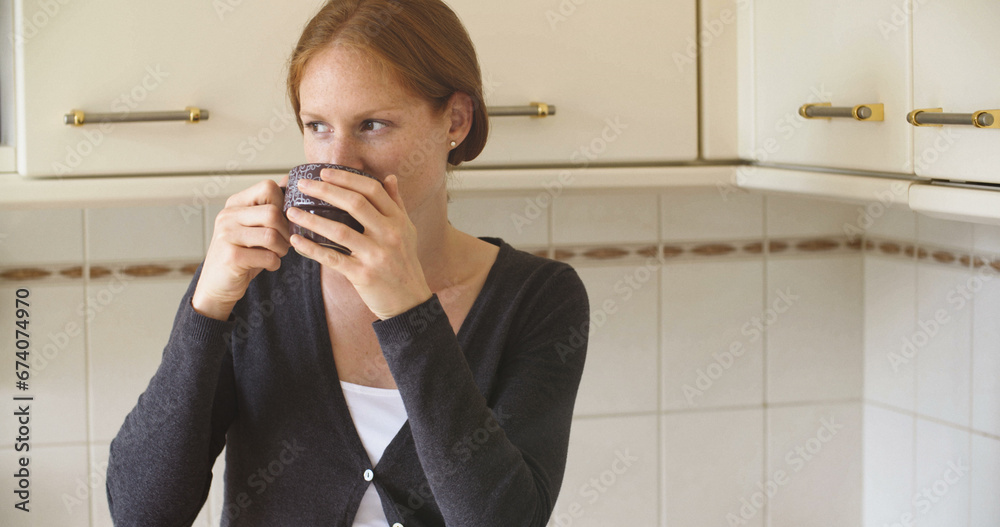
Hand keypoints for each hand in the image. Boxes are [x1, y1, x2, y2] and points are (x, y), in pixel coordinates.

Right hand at [192, 177, 291, 320]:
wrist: (217, 285)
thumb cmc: (243, 253)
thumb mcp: (255, 226)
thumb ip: (269, 205)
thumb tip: (289, 179)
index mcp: (235, 204)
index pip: (268, 188)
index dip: (284, 205)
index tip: (284, 221)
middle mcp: (228, 215)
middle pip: (273, 212)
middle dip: (286, 231)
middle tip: (284, 243)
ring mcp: (226, 235)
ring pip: (272, 235)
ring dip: (282, 249)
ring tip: (276, 254)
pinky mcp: (231, 256)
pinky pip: (268, 256)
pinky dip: (274, 263)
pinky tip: (268, 265)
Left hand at [286, 168, 431, 319]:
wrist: (409, 301)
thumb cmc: (404, 263)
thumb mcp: (407, 230)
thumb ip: (397, 203)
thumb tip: (390, 177)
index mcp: (398, 220)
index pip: (372, 190)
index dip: (347, 178)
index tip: (324, 173)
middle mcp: (389, 234)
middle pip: (355, 203)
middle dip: (326, 191)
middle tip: (303, 185)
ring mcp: (376, 255)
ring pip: (339, 231)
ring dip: (312, 219)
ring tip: (292, 211)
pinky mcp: (363, 274)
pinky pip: (332, 258)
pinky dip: (312, 249)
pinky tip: (297, 241)